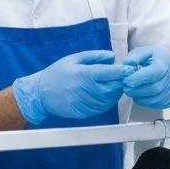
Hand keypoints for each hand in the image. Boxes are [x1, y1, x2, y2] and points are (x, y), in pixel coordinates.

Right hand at [13, 50, 127, 125]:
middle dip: (120, 82)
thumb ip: (94, 56)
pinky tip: (103, 94)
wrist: (40, 94)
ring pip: (111, 99)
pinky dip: (107, 101)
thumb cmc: (56, 74)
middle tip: (121, 77)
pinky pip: (103, 107)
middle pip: (114, 87)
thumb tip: (112, 56)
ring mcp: (87, 103)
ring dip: (115, 92)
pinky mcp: (86, 112)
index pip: (111, 73)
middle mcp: (87, 90)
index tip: (129, 69)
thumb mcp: (73, 59)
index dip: (123, 71)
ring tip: (111, 85)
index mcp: (85, 74)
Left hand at [122, 46, 169, 108]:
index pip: (151, 74)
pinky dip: (142, 101)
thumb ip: (136, 56)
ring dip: (137, 96)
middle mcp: (169, 80)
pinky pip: (153, 104)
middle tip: (125, 85)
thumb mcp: (147, 51)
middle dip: (135, 89)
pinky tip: (138, 93)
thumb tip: (126, 64)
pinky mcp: (167, 101)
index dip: (136, 78)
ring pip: (152, 99)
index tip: (125, 79)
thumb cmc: (158, 60)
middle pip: (152, 89)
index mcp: (163, 66)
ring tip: (130, 89)